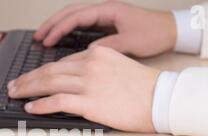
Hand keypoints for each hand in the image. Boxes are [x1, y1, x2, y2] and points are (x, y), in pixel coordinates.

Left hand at [8, 46, 159, 132]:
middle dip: (28, 78)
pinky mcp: (90, 102)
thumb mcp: (118, 67)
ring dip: (28, 89)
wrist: (161, 99)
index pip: (62, 63)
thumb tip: (76, 78)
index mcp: (97, 54)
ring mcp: (89, 83)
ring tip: (16, 94)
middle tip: (15, 85)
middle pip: (50, 70)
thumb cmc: (144, 87)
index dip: (42, 71)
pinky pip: (57, 101)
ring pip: (49, 83)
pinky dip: (41, 104)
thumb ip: (96, 68)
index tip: (32, 77)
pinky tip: (31, 107)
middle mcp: (90, 65)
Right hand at [34, 1, 176, 57]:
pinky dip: (69, 31)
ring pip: (74, 18)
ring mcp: (104, 16)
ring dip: (58, 26)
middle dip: (52, 24)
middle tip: (37, 37)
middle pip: (70, 13)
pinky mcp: (106, 24)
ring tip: (43, 38)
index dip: (59, 28)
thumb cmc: (154, 34)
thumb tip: (87, 54)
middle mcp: (104, 10)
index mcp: (108, 11)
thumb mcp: (131, 42)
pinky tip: (62, 40)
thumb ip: (108, 46)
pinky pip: (82, 25)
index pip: (76, 17)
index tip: (46, 40)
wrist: (170, 30)